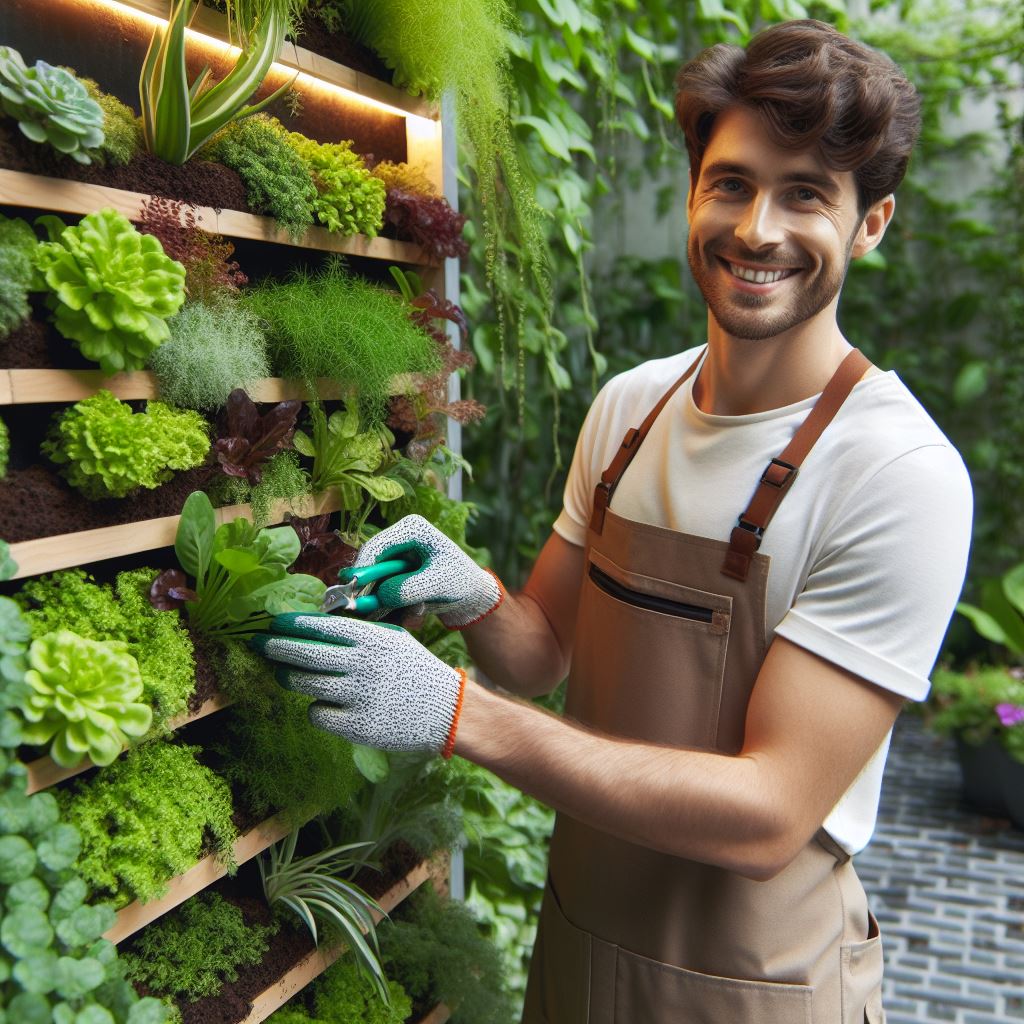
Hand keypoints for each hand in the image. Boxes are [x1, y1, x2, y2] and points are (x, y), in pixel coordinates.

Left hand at [250, 613, 466, 757]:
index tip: (272, 622)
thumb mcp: (393, 639)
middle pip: (304, 653)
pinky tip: (323, 703)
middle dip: (275, 647)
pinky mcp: (357, 726)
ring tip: (283, 674)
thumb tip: (312, 627)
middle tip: (259, 644)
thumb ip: (358, 633)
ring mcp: (359, 696)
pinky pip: (317, 714)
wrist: (445, 710)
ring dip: (288, 678)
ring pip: (303, 684)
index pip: (320, 627)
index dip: (291, 623)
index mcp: (372, 639)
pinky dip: (315, 708)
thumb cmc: (414, 670)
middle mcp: (363, 664)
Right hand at [344, 514, 503, 628]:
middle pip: (370, 563)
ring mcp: (396, 557)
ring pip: (373, 580)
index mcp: (411, 529)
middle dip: (371, 589)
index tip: (355, 593)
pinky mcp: (395, 573)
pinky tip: (411, 615)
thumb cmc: (461, 582)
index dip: (363, 569)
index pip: (376, 546)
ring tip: (407, 615)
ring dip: (382, 600)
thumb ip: (408, 589)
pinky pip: (381, 590)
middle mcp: (399, 539)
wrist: (472, 596)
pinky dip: (389, 604)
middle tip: (368, 611)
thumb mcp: (437, 584)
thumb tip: (381, 596)